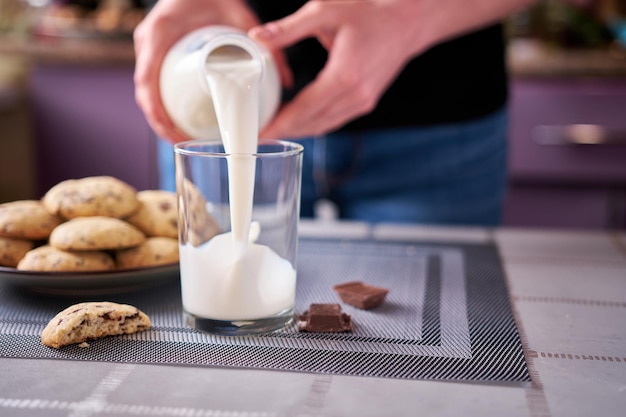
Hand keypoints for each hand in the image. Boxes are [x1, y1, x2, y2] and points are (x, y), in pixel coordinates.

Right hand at [133, 0, 259, 142]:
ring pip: (148, 91)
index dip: (157, 113)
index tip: (173, 133)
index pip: (148, 81)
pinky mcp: (156, 52)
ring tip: (182, 139)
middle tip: (183, 144)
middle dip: (161, 123)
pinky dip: (162, 104)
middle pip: (145, 93)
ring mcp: (150, 47)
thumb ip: (263, 44)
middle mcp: (149, 41)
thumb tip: (287, 80)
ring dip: (161, 117)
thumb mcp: (239, 13)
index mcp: (160, 33)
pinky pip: (153, 83)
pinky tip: (178, 119)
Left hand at [249, 0, 538, 138]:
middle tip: (258, 134)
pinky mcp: (366, 102)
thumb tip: (258, 37)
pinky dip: (314, 123)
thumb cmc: (371, 12)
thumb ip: (289, 28)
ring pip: (324, 125)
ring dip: (299, 130)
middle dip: (284, 131)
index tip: (259, 132)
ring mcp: (363, 102)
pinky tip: (299, 120)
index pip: (304, 110)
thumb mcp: (326, 11)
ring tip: (274, 129)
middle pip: (312, 123)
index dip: (279, 124)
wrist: (408, 21)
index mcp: (345, 77)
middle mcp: (356, 96)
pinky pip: (335, 120)